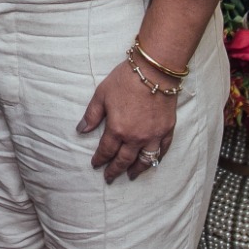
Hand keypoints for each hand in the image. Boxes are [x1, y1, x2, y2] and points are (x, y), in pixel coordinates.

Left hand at [77, 60, 177, 182]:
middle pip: (124, 160)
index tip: (95, 165)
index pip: (106, 150)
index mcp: (118, 129)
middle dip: (115, 170)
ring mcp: (154, 136)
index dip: (100, 159)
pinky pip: (163, 150)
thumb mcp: (101, 95)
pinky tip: (152, 161)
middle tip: (109, 178)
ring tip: (131, 175)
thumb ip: (92, 115)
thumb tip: (81, 130)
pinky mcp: (168, 130)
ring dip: (137, 170)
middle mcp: (136, 137)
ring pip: (145, 160)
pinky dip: (156, 158)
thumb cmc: (125, 80)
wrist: (154, 71)